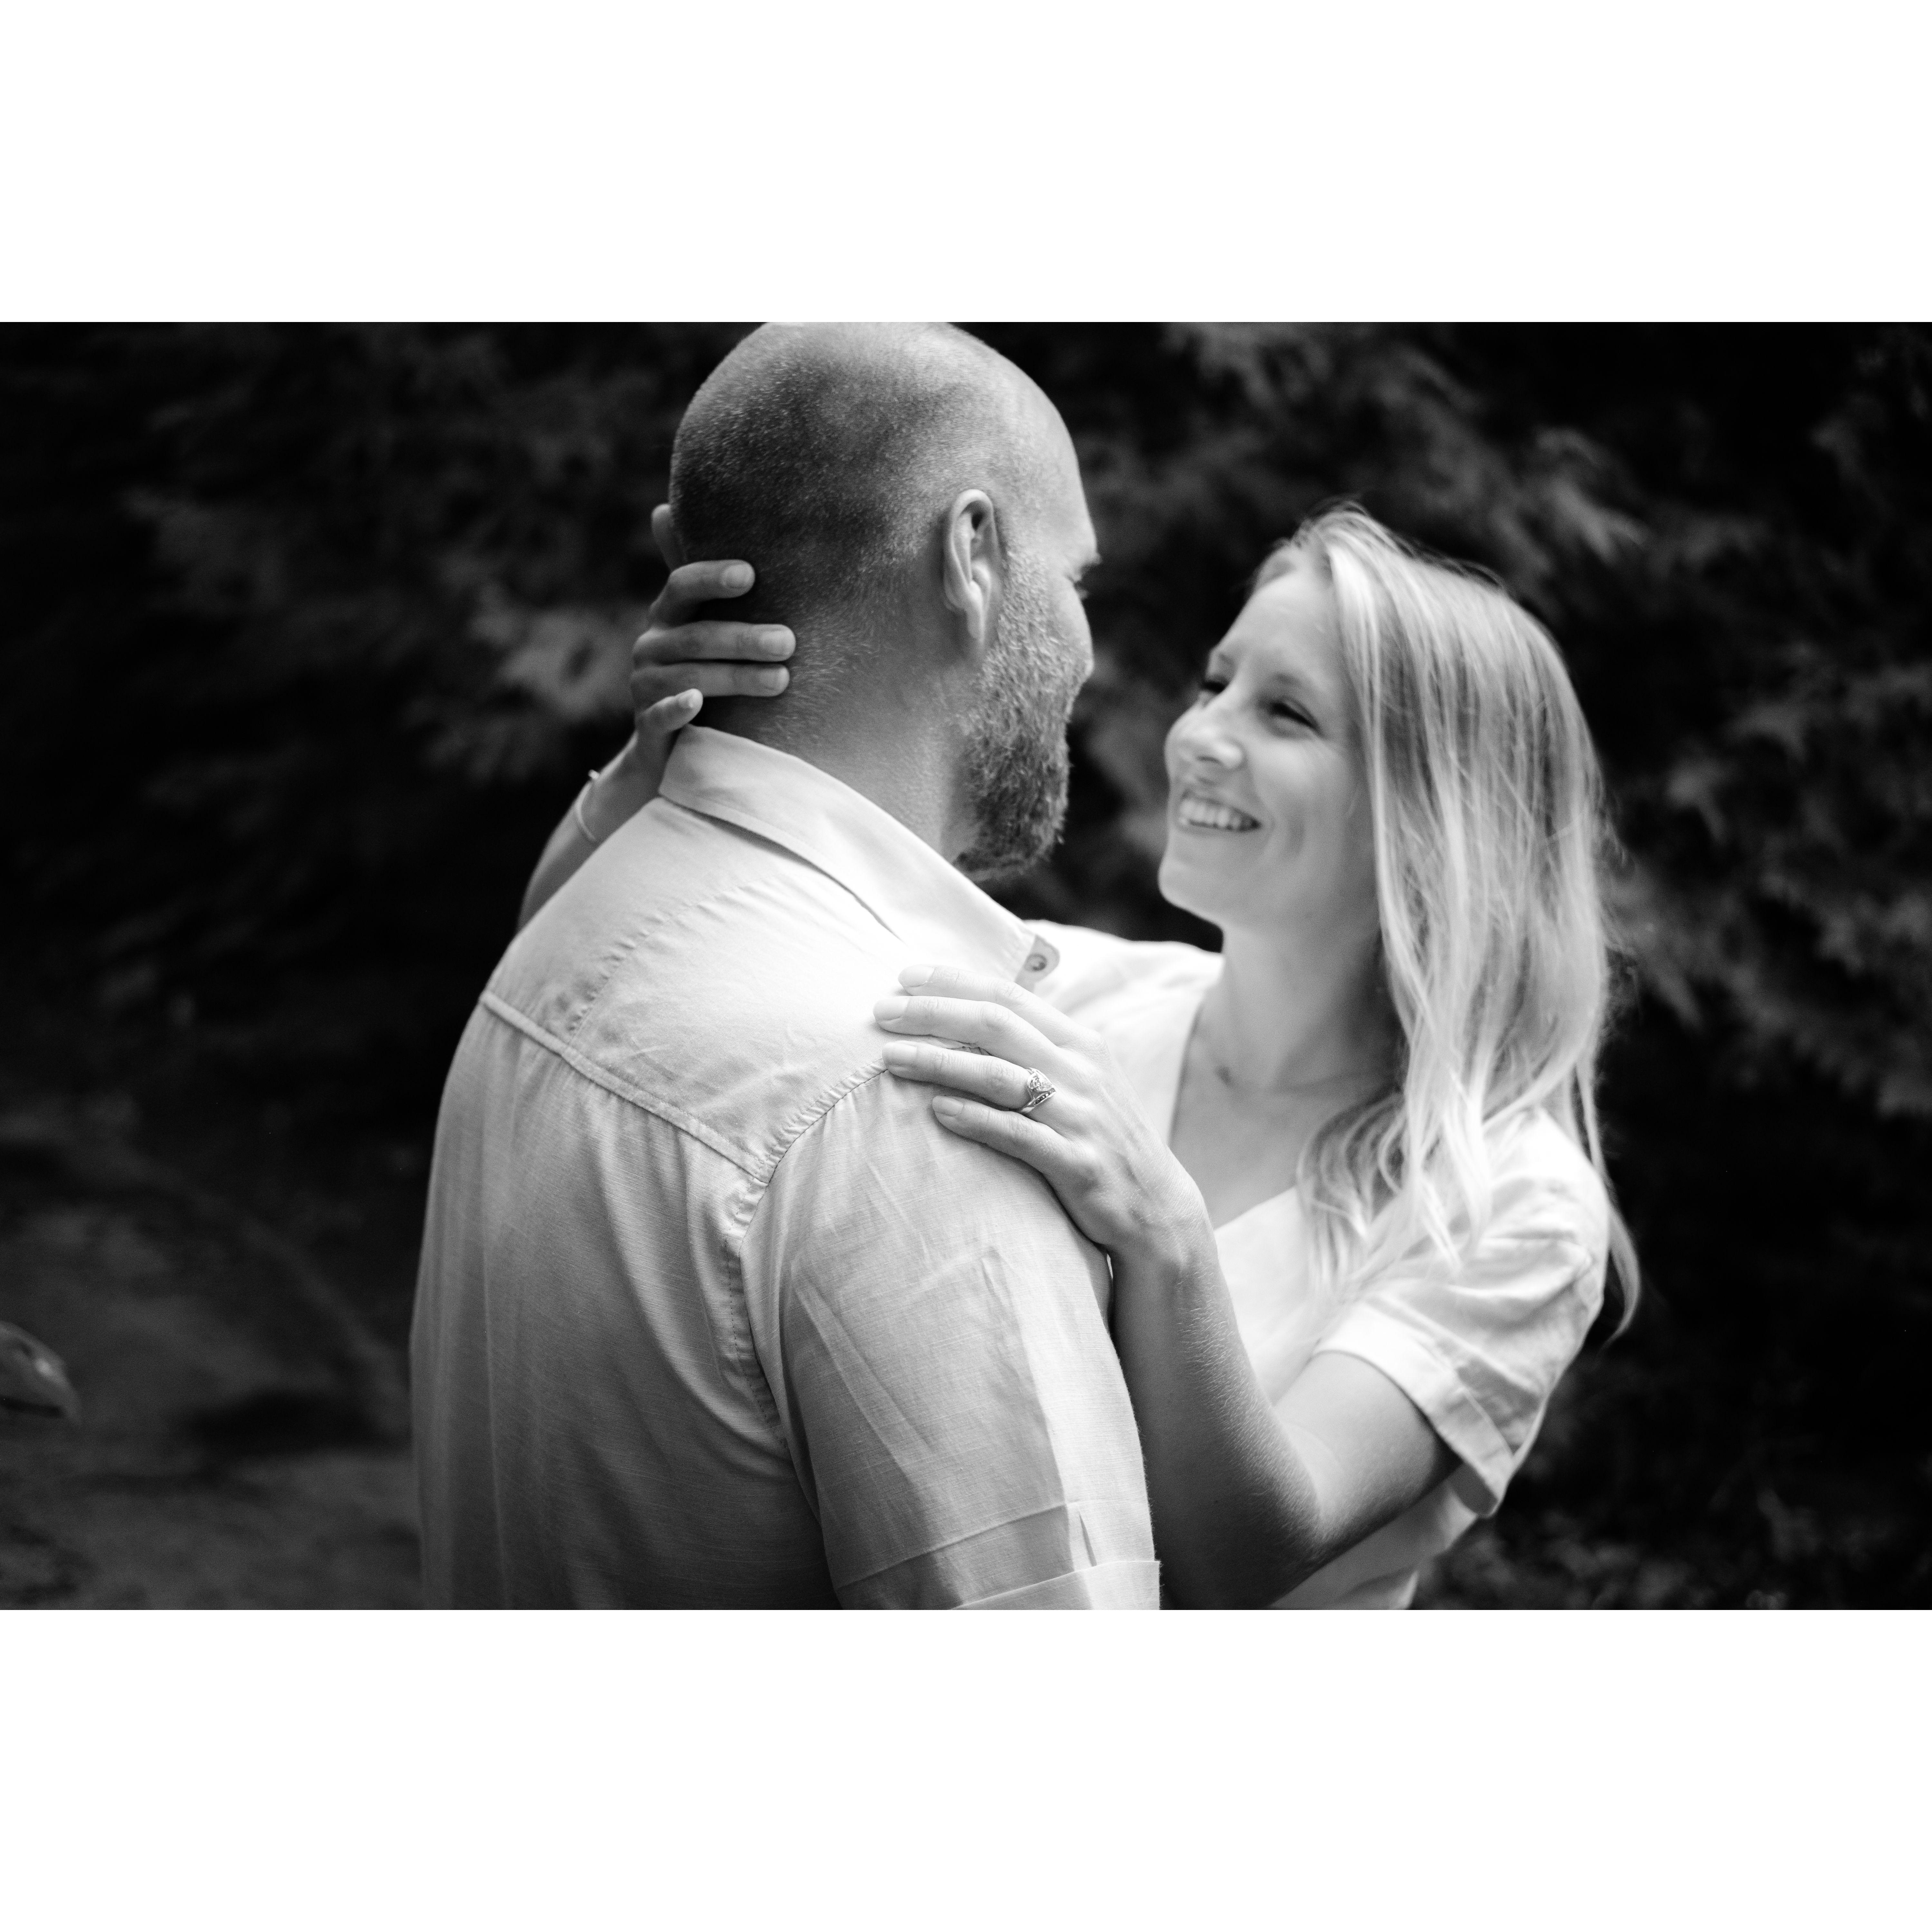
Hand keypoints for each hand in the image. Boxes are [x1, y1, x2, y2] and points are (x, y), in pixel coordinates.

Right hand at [615, 505, 795, 792]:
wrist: (668, 742)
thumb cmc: (701, 668)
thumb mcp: (702, 622)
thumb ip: (702, 580)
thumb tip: (665, 508)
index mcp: (668, 615)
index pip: (683, 584)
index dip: (712, 578)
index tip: (750, 575)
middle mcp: (651, 645)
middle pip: (696, 636)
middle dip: (744, 638)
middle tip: (789, 642)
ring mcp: (646, 686)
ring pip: (689, 677)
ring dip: (734, 677)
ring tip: (781, 680)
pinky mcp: (647, 726)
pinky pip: (658, 715)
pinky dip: (676, 708)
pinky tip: (696, 702)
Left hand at [872, 962, 1213, 1268]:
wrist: (1156, 1208)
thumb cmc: (1101, 1138)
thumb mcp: (1081, 1080)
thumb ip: (1038, 1047)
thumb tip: (976, 1014)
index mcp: (1081, 1043)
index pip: (1008, 997)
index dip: (954, 982)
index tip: (904, 976)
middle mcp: (1082, 1071)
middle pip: (996, 1025)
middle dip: (934, 1013)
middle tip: (881, 1011)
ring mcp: (1081, 1117)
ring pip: (999, 1076)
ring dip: (940, 1062)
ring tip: (891, 1058)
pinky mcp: (1077, 1164)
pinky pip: (1018, 1135)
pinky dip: (974, 1119)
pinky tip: (936, 1110)